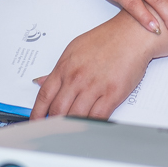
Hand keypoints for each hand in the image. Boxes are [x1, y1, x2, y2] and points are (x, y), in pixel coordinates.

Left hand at [30, 15, 156, 119]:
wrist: (132, 34)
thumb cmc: (107, 39)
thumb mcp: (74, 49)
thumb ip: (58, 69)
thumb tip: (41, 81)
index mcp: (65, 66)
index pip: (44, 96)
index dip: (37, 113)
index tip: (35, 122)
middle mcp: (77, 77)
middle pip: (58, 110)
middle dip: (52, 124)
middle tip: (51, 131)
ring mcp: (94, 86)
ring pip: (75, 116)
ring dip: (70, 127)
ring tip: (67, 133)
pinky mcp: (112, 94)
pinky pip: (97, 117)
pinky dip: (90, 125)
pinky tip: (87, 127)